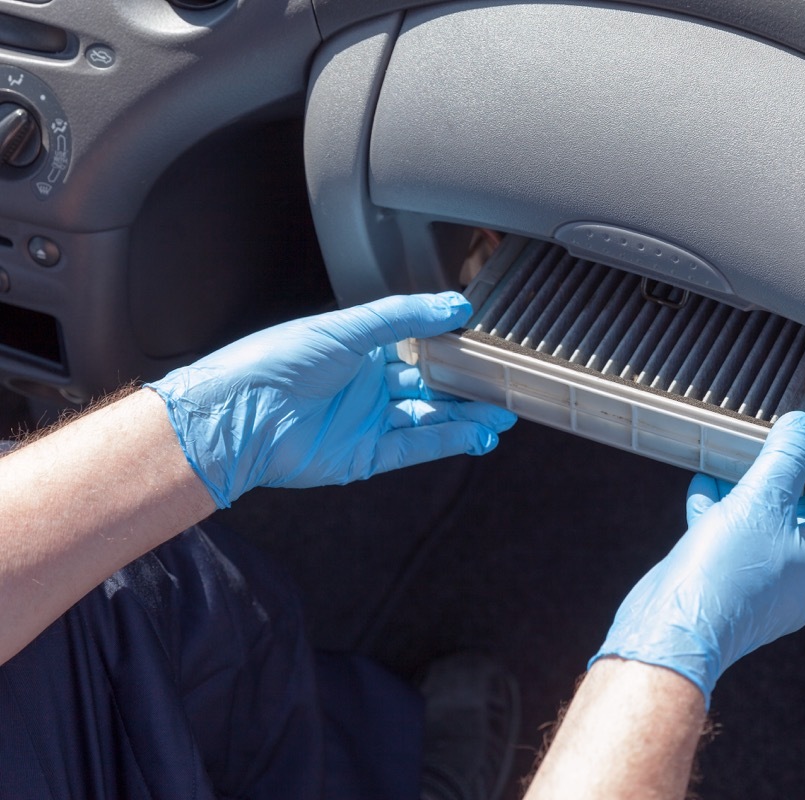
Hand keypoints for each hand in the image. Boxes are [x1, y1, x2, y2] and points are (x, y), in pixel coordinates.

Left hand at [148, 292, 516, 507]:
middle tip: (506, 383)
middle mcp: (367, 385)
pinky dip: (448, 440)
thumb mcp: (347, 326)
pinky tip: (477, 433)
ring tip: (504, 413)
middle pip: (430, 384)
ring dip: (467, 415)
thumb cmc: (278, 362)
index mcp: (360, 349)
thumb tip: (456, 306)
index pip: (418, 344)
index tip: (487, 340)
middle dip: (468, 385)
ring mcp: (368, 421)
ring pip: (430, 417)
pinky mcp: (366, 456)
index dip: (452, 344)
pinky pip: (416, 446)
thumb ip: (404, 316)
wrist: (239, 416)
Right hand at [591, 411, 804, 707]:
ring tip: (734, 457)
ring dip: (748, 488)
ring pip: (761, 524)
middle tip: (772, 443)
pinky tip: (703, 484)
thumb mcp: (762, 502)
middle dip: (785, 475)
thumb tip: (802, 427)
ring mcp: (758, 583)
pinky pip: (730, 539)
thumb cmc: (725, 574)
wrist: (672, 628)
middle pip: (802, 515)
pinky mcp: (723, 583)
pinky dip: (720, 509)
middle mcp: (794, 578)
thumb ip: (785, 459)